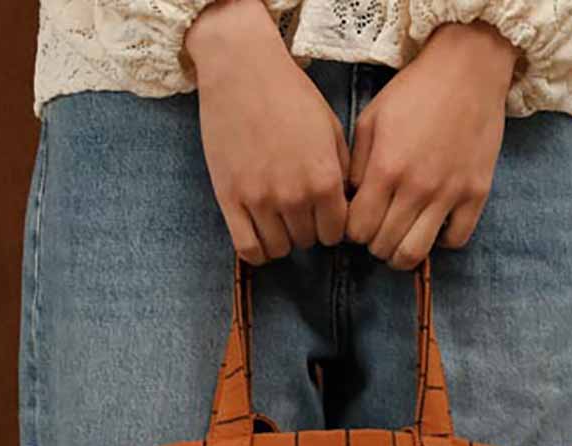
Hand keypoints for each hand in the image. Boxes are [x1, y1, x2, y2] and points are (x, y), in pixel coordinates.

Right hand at [185, 0, 350, 263]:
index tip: (323, 214)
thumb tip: (342, 208)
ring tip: (279, 218)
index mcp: (325, 180)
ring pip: (279, 249)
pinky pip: (248, 249)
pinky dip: (257, 251)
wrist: (241, 68)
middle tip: (298, 209)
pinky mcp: (230, 200)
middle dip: (307, 229)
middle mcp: (295, 196)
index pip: (336, 233)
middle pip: (308, 242)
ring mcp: (260, 201)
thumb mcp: (331, 130)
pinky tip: (260, 235)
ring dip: (282, 238)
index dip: (331, 226)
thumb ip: (340, 173)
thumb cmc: (290, 94)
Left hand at [345, 21, 518, 268]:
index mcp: (385, 169)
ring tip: (401, 239)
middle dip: (374, 244)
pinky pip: (455, 240)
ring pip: (416, 253)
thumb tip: (351, 203)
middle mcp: (416, 187)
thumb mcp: (371, 120)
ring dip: (402, 254)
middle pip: (383, 247)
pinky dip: (442, 240)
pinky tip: (434, 224)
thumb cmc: (415, 91)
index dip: (352, 231)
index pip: (358, 230)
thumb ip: (357, 166)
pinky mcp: (476, 194)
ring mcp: (449, 193)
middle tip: (378, 230)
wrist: (468, 68)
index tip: (358, 222)